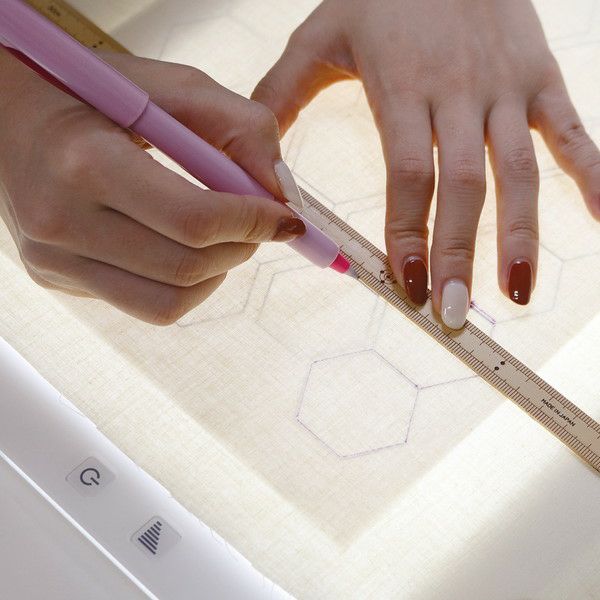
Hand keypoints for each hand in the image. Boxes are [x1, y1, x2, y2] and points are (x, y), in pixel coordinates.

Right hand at [0, 50, 304, 324]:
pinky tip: (182, 248)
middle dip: (243, 248)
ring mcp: (53, 261)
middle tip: (259, 224)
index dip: (254, 222)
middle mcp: (60, 222)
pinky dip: (183, 284)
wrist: (8, 118)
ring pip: (169, 302)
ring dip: (216, 273)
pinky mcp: (58, 280)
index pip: (193, 220)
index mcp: (84, 162)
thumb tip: (282, 190)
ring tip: (222, 237)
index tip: (285, 217)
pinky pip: (144, 304)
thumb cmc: (90, 95)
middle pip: (186, 268)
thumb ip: (239, 127)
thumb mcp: (168, 88)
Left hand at [252, 0, 599, 327]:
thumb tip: (254, 154)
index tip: (405, 284)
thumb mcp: (320, 32)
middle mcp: (461, 92)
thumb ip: (280, 93)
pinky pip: (574, 131)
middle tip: (453, 314)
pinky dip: (593, 173)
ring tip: (517, 293)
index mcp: (403, 86)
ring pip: (520, 171)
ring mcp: (508, 86)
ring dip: (521, 235)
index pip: (407, 175)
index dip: (408, 232)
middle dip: (459, 254)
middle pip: (463, 186)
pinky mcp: (541, 77)